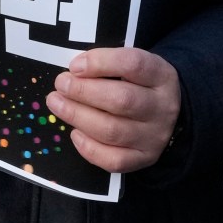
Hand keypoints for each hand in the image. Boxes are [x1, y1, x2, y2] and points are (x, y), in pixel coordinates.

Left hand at [46, 47, 181, 173]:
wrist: (165, 115)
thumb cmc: (139, 85)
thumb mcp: (132, 66)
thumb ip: (106, 64)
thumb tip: (73, 72)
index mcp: (161, 76)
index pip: (134, 65)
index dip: (101, 63)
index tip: (75, 66)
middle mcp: (162, 107)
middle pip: (121, 100)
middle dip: (83, 92)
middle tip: (60, 84)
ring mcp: (154, 136)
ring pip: (112, 131)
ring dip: (78, 116)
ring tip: (57, 104)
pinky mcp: (144, 158)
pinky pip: (113, 159)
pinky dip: (88, 148)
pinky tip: (75, 133)